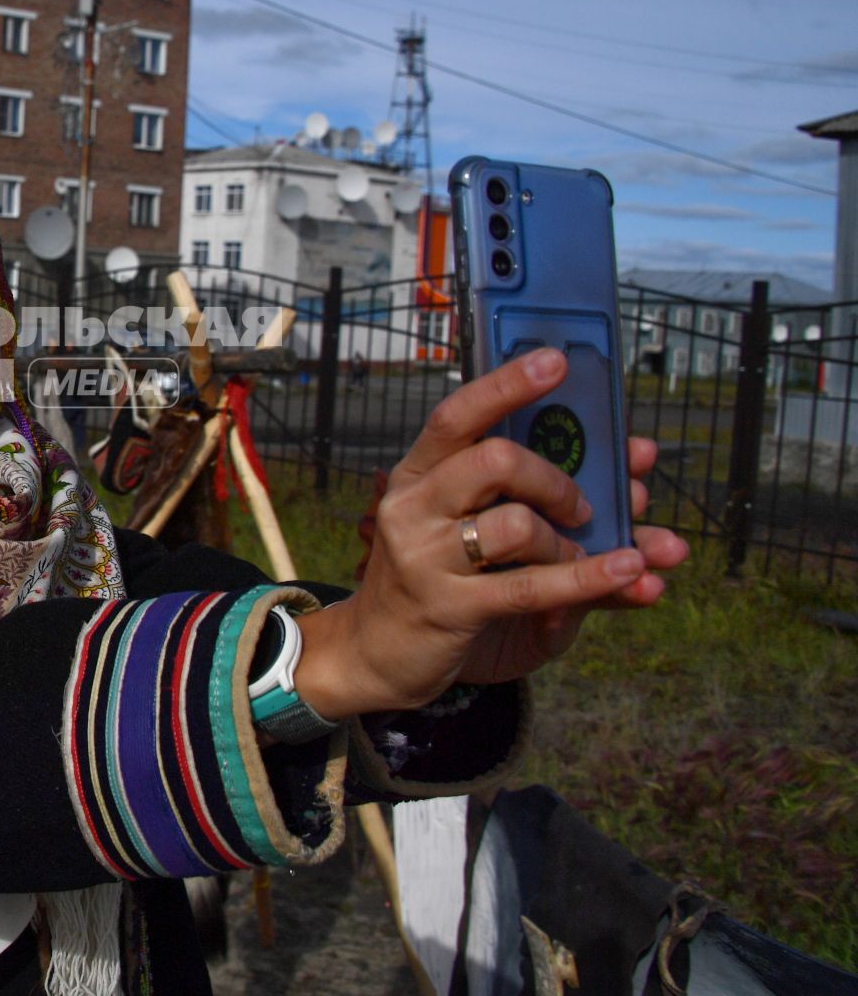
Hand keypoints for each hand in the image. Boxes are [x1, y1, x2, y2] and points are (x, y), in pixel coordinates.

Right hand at [295, 347, 688, 718]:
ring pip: (517, 524)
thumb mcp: (475, 534)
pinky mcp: (449, 607)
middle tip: (580, 507)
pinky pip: (533, 587)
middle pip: (495, 459)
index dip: (507, 386)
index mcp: (418, 475)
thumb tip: (639, 478)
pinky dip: (591, 578)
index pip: (457, 415)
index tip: (557, 362)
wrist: (375, 654)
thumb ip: (546, 504)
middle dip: (557, 478)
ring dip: (567, 543)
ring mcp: (425, 557)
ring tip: (577, 559)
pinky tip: (630, 571)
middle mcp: (412, 506)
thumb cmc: (436, 583)